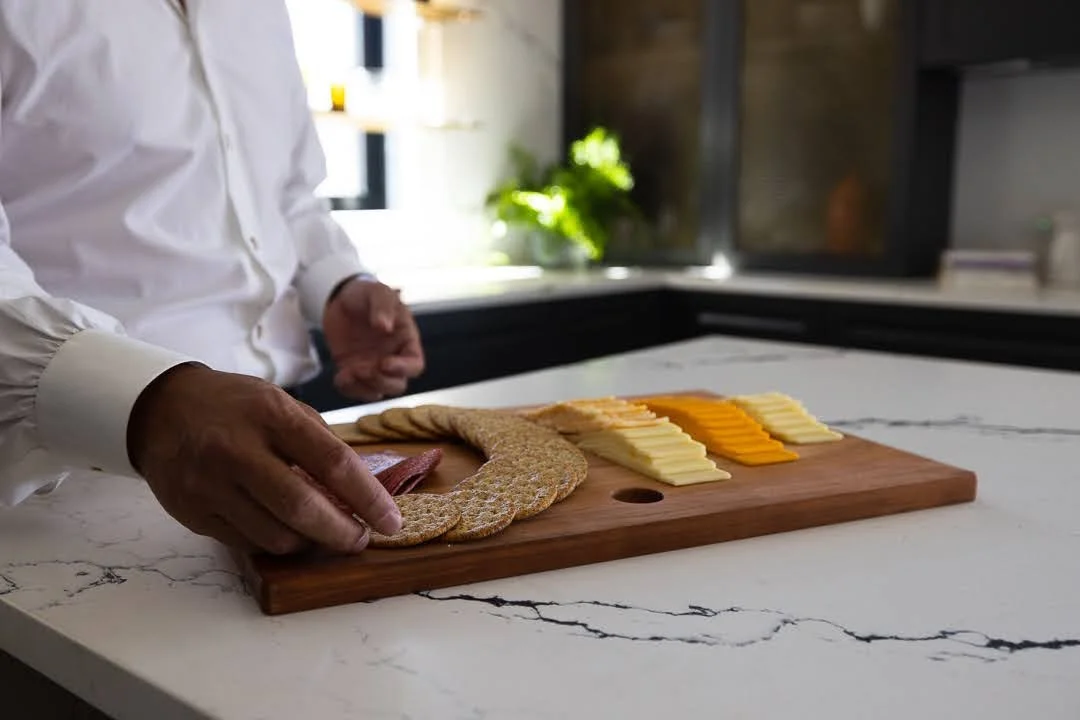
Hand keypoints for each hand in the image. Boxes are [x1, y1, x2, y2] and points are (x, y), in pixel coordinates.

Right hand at [127, 364, 401, 553]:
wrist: (161, 408)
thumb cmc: (235, 406)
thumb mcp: (280, 403)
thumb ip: (318, 442)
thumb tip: (360, 491)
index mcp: (271, 415)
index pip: (333, 463)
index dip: (368, 498)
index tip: (391, 521)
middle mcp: (237, 450)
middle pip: (303, 508)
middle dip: (342, 533)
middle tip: (360, 539)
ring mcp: (209, 484)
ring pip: (275, 536)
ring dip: (309, 542)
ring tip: (321, 532)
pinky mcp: (191, 512)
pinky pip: (247, 543)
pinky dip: (274, 542)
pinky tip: (283, 529)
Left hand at [323, 277, 424, 400]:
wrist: (340, 298)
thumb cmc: (367, 294)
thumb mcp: (378, 292)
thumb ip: (383, 306)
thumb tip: (385, 326)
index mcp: (406, 342)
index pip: (414, 365)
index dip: (403, 369)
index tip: (385, 363)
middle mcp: (393, 358)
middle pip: (397, 385)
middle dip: (381, 382)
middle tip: (364, 369)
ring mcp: (373, 367)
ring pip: (377, 392)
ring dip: (364, 388)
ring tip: (348, 373)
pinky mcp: (353, 371)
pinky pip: (354, 390)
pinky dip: (348, 389)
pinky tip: (340, 377)